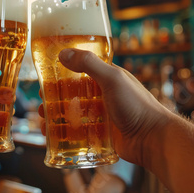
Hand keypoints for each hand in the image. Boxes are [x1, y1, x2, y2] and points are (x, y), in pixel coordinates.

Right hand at [38, 49, 170, 166]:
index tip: (44, 79)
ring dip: (56, 116)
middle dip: (54, 98)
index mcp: (106, 78)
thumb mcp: (112, 79)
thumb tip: (63, 53)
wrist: (153, 139)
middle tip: (40, 103)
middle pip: (72, 94)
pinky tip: (52, 136)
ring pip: (73, 113)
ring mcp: (101, 115)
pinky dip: (64, 132)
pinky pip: (78, 131)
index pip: (79, 72)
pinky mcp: (100, 134)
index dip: (61, 74)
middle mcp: (103, 95)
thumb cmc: (136, 105)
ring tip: (43, 120)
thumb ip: (88, 64)